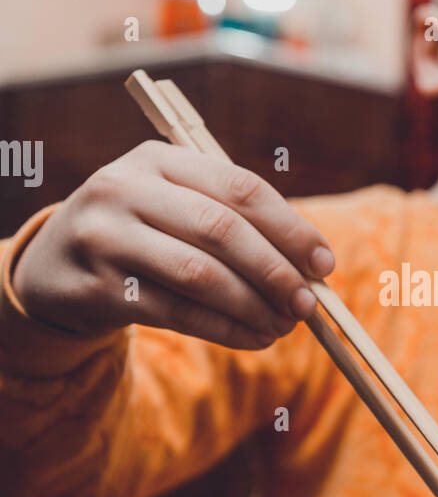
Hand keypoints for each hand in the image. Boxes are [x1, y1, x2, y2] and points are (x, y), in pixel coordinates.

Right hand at [12, 140, 335, 349]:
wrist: (54, 266)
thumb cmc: (141, 232)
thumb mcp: (175, 205)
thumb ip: (233, 221)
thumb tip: (312, 266)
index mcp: (157, 158)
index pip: (239, 187)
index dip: (289, 227)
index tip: (324, 263)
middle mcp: (126, 189)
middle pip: (221, 230)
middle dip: (275, 271)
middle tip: (308, 304)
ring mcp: (107, 237)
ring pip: (199, 275)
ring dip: (253, 306)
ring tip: (284, 327)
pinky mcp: (98, 286)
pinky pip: (176, 312)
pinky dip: (224, 329)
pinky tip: (253, 339)